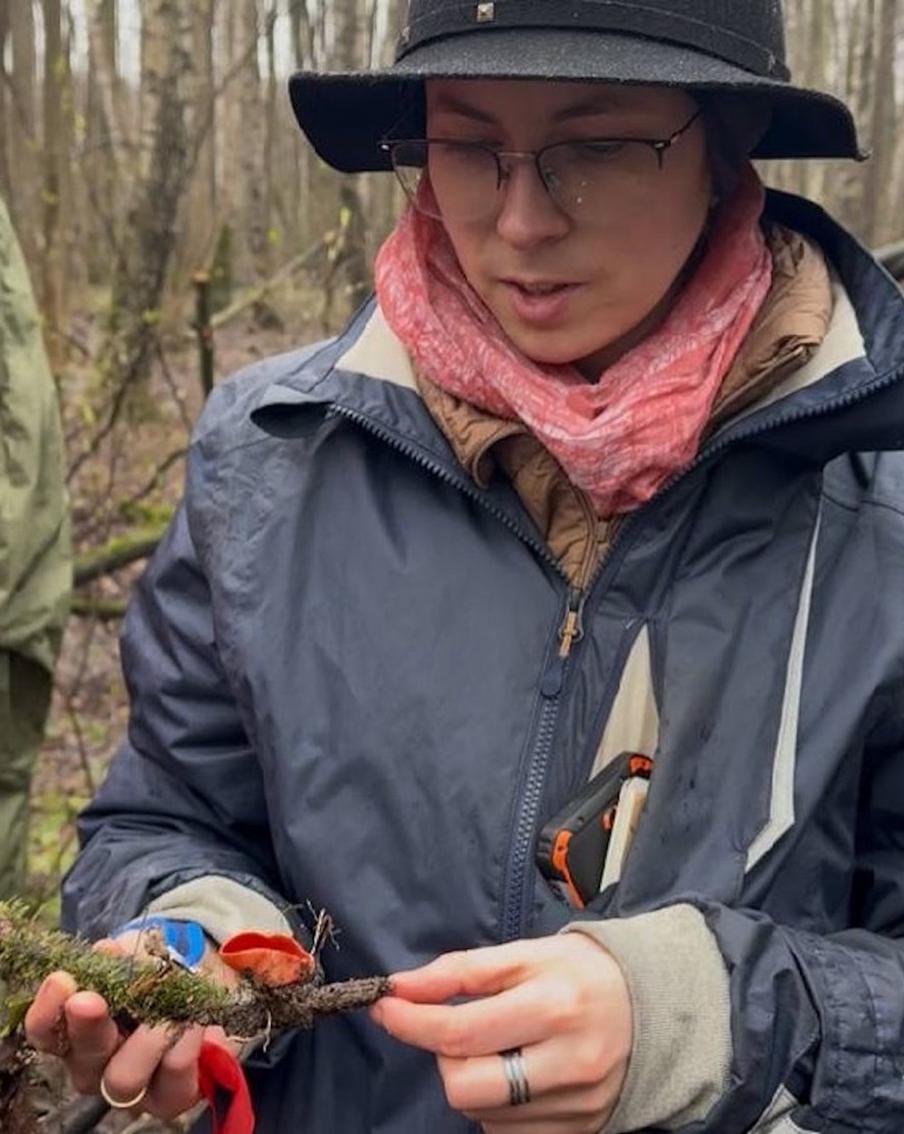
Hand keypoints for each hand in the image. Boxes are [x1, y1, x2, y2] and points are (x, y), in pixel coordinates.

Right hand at [24, 931, 238, 1120]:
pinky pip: (176, 1077)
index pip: (46, 1031)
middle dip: (88, 1027)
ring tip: (174, 1009)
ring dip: (151, 1035)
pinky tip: (199, 1024)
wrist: (204, 990)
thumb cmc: (157, 975)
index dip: (48, 1010)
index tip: (61, 980)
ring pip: (125, 1078)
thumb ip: (120, 957)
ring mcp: (134, 1090)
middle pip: (83, 1061)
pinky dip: (190, 1043)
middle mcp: (97, 1069)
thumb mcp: (136, 957)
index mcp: (77, 1033)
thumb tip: (107, 952)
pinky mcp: (172, 1097)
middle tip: (92, 1000)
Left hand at [370, 932, 631, 1132]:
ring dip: (473, 1080)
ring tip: (500, 1046)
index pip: (461, 1031)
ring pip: (482, 1114)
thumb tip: (402, 987)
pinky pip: (509, 1132)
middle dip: (445, 1058)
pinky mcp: (581, 1132)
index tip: (385, 1005)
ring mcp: (578, 1106)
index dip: (411, 1022)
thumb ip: (462, 970)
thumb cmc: (582, 971)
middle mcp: (569, 1062)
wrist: (657, 1005)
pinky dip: (498, 1106)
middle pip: (464, 1087)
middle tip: (460, 1029)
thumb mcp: (526, 954)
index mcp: (554, 1006)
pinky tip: (520, 1073)